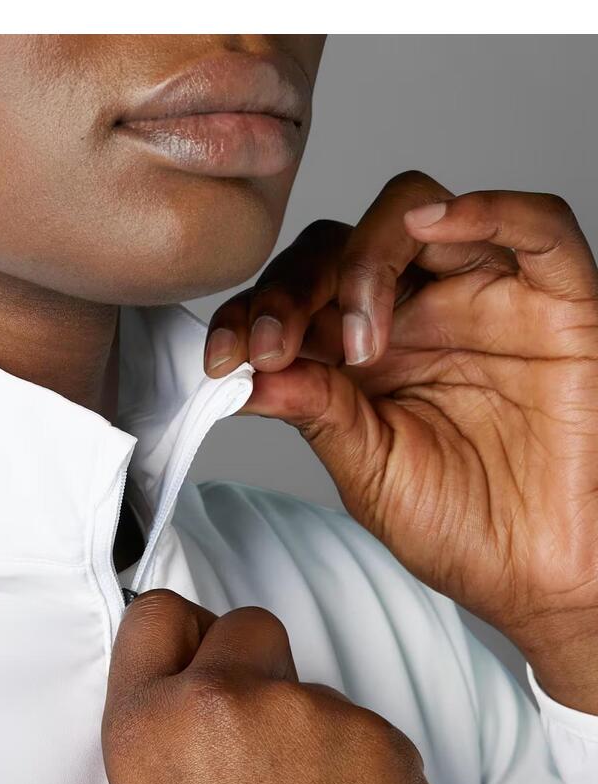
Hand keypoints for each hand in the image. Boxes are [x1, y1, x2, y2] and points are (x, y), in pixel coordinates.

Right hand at [102, 589, 433, 783]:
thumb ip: (165, 737)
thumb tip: (202, 692)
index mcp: (147, 721)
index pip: (160, 614)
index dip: (186, 638)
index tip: (201, 662)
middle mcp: (222, 698)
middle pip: (248, 625)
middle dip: (254, 671)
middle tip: (261, 749)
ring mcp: (309, 713)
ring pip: (317, 690)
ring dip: (314, 735)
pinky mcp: (384, 742)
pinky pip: (372, 735)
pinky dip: (366, 775)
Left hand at [204, 172, 597, 707]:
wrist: (543, 576)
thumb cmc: (465, 528)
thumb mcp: (369, 472)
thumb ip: (316, 413)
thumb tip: (249, 372)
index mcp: (365, 349)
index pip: (297, 290)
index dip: (252, 310)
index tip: (224, 358)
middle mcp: (420, 310)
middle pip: (343, 242)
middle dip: (294, 286)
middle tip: (275, 345)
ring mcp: (487, 297)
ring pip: (417, 214)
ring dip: (366, 256)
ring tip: (354, 331)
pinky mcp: (560, 302)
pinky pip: (536, 226)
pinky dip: (486, 207)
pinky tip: (433, 224)